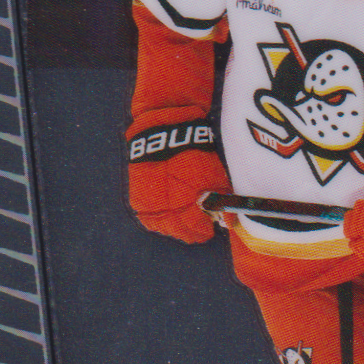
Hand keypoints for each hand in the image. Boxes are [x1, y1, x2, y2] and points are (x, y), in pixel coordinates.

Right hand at [127, 128, 231, 243]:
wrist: (164, 131)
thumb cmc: (195, 151)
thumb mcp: (214, 174)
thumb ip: (219, 199)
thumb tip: (226, 218)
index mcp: (185, 201)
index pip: (195, 226)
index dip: (203, 230)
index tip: (209, 230)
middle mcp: (164, 205)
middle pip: (177, 230)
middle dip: (189, 232)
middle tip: (198, 232)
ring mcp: (147, 202)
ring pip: (161, 226)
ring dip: (173, 229)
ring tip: (183, 226)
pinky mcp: (137, 196)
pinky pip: (147, 217)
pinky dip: (158, 220)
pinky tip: (168, 218)